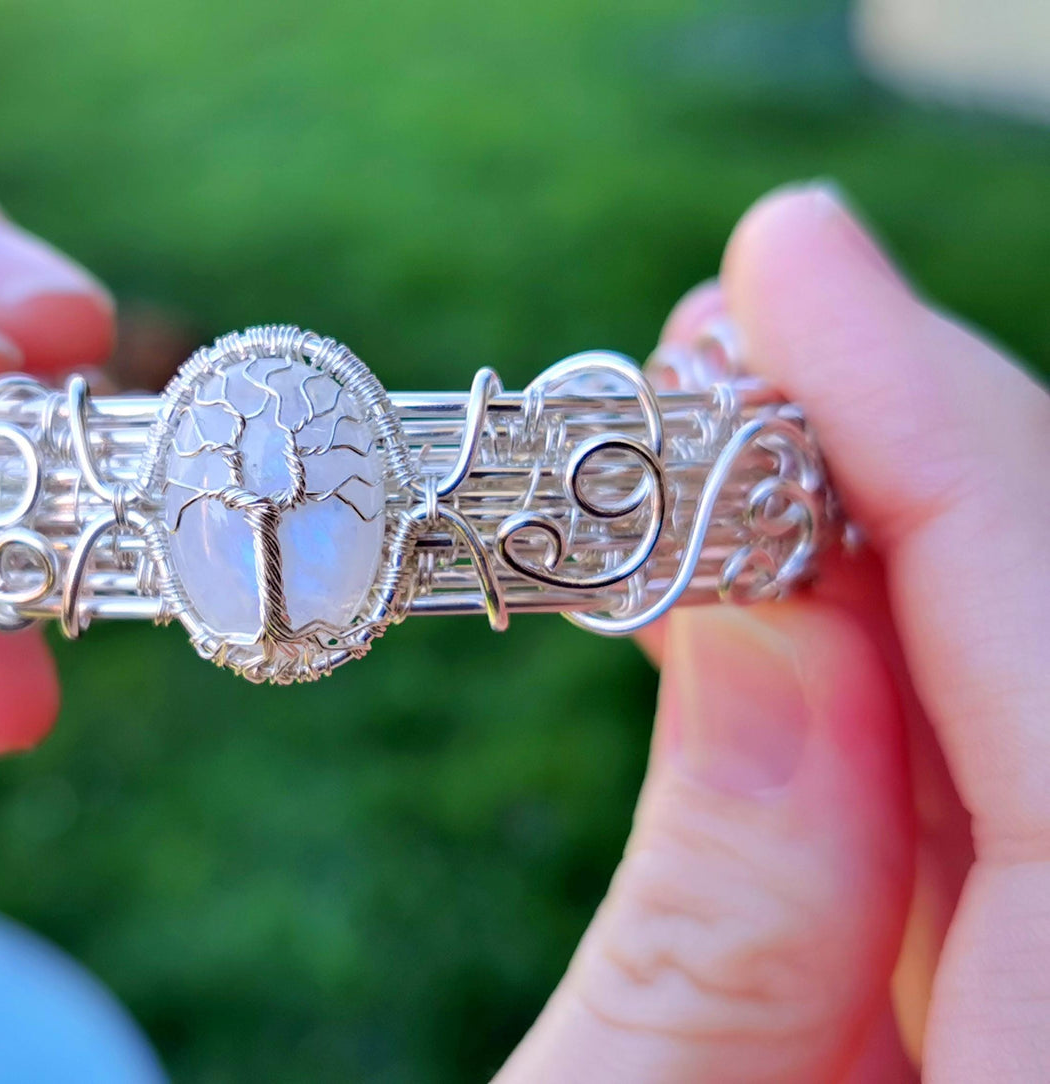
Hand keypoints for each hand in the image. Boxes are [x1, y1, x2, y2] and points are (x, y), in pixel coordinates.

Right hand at [497, 185, 1049, 1080]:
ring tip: (702, 453)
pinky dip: (874, 699)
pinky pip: (988, 825)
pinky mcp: (1008, 1034)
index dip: (949, 464)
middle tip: (730, 339)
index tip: (796, 269)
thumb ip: (714, 924)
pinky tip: (760, 608)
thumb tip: (753, 613)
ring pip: (1029, 737)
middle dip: (915, 480)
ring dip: (874, 571)